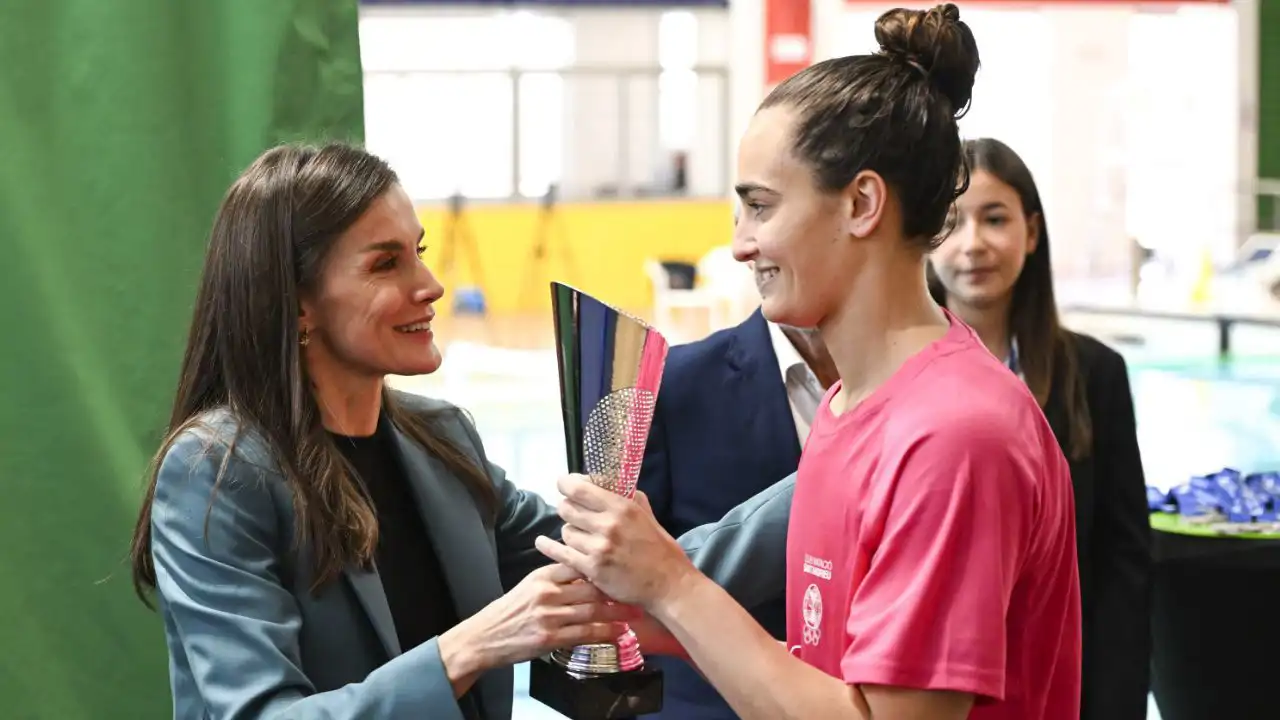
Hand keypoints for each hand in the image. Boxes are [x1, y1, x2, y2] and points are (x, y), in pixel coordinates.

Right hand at [438, 563, 636, 690]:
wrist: (486, 637)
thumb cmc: (511, 611)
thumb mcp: (530, 585)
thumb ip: (556, 577)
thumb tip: (584, 568)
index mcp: (543, 576)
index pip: (578, 564)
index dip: (603, 565)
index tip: (623, 565)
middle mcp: (547, 593)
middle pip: (590, 587)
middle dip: (617, 588)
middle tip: (638, 588)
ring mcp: (549, 616)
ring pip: (592, 610)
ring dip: (617, 612)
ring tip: (636, 610)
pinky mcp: (550, 638)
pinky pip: (585, 633)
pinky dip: (605, 632)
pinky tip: (620, 632)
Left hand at [535, 474, 698, 610]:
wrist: (667, 584)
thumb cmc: (659, 548)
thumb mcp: (646, 514)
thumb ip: (625, 497)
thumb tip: (605, 483)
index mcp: (621, 507)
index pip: (579, 488)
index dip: (566, 484)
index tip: (564, 484)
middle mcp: (608, 524)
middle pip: (567, 508)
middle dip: (567, 508)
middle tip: (572, 512)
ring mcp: (598, 548)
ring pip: (565, 532)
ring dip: (570, 532)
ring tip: (581, 537)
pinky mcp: (592, 569)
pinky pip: (562, 553)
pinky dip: (551, 548)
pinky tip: (542, 542)